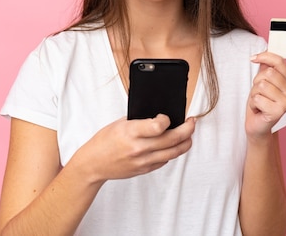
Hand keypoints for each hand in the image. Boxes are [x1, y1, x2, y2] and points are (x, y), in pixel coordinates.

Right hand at [70, 114, 195, 182]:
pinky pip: (165, 160)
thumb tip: (160, 115)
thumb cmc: (104, 141)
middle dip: (187, 129)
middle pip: (172, 139)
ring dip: (185, 142)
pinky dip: (172, 152)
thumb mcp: (120, 123)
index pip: (159, 126)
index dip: (167, 119)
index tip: (167, 116)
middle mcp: (139, 148)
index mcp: (131, 132)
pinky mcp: (144, 169)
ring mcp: (143, 161)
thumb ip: (140, 120)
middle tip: (191, 122)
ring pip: (173, 152)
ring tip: (189, 134)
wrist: (93, 164)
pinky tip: (173, 145)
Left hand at [246, 52, 285, 140]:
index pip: (279, 61)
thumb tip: (263, 54)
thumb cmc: (260, 103)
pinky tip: (258, 110)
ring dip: (254, 94)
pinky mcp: (278, 112)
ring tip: (259, 101)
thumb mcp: (262, 81)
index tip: (253, 58)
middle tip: (259, 93)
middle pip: (268, 73)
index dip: (264, 56)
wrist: (258, 125)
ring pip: (261, 85)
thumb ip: (265, 67)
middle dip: (257, 82)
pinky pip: (257, 98)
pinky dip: (253, 104)